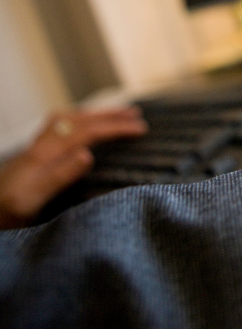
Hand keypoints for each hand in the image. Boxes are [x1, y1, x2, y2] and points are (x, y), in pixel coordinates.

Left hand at [0, 107, 147, 228]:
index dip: (116, 128)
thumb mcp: (31, 201)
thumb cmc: (3, 215)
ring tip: (114, 114)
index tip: (141, 129)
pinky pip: (59, 128)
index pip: (87, 131)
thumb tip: (88, 154)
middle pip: (79, 120)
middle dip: (109, 115)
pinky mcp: (30, 159)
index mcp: (44, 155)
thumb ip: (58, 176)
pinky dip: (78, 122)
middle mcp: (39, 147)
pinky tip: (82, 129)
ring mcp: (34, 151)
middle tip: (136, 113)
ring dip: (94, 114)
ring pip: (68, 120)